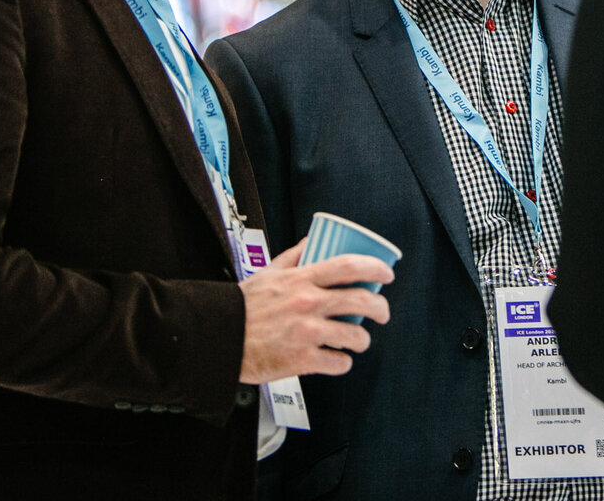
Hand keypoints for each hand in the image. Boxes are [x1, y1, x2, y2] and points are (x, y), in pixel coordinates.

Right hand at [237, 239, 393, 384]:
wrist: (217, 338)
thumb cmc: (241, 307)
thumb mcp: (268, 273)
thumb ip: (293, 257)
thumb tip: (311, 240)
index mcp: (301, 280)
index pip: (349, 265)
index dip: (375, 267)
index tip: (386, 273)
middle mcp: (307, 304)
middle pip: (361, 300)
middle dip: (380, 308)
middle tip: (382, 312)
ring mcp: (307, 333)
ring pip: (355, 336)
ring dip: (363, 339)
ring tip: (358, 340)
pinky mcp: (302, 360)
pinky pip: (338, 362)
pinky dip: (343, 362)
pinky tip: (338, 359)